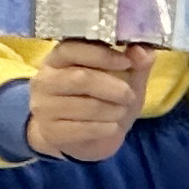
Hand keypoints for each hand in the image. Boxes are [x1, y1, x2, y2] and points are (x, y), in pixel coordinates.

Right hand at [24, 39, 150, 161]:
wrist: (86, 139)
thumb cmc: (104, 101)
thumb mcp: (124, 79)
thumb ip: (136, 63)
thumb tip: (144, 50)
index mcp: (59, 59)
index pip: (71, 49)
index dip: (100, 54)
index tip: (126, 62)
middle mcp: (45, 80)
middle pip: (80, 79)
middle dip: (113, 88)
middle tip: (130, 96)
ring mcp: (44, 108)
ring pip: (84, 106)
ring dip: (112, 110)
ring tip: (121, 112)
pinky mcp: (51, 133)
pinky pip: (83, 129)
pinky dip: (105, 128)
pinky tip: (111, 127)